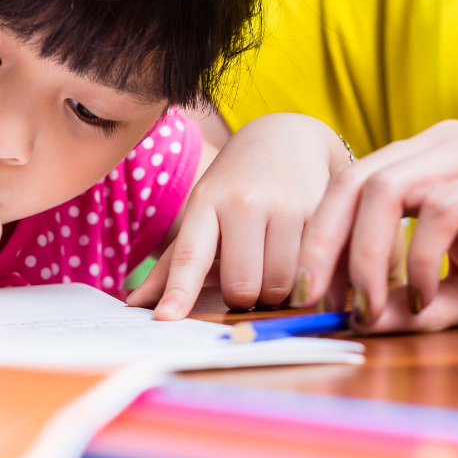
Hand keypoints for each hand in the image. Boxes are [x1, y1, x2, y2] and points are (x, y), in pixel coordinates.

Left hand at [127, 113, 351, 319]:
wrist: (286, 138)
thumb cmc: (236, 185)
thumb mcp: (202, 211)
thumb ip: (174, 262)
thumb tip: (136, 304)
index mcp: (207, 202)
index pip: (190, 254)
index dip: (180, 291)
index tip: (166, 319)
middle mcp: (244, 201)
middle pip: (243, 286)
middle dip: (245, 297)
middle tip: (249, 279)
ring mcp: (285, 205)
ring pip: (281, 286)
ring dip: (278, 292)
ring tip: (275, 266)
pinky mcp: (321, 212)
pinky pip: (312, 272)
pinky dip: (306, 279)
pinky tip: (302, 258)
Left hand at [294, 120, 457, 333]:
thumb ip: (409, 305)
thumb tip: (353, 321)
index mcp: (422, 163)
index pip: (344, 190)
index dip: (316, 241)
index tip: (305, 297)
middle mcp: (439, 146)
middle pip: (351, 183)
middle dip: (324, 247)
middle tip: (320, 302)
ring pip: (385, 190)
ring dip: (367, 256)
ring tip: (371, 305)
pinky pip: (438, 210)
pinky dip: (421, 259)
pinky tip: (429, 298)